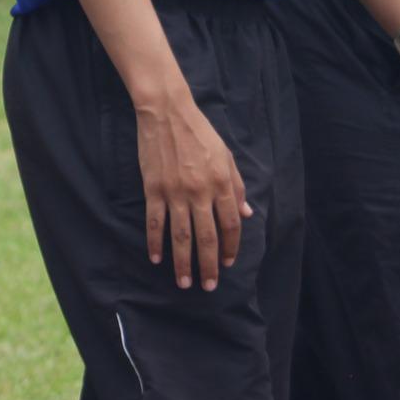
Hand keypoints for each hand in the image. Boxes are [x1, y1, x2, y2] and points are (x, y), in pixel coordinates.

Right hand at [135, 91, 249, 290]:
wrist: (167, 112)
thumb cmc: (200, 132)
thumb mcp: (226, 156)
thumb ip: (237, 186)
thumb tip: (246, 214)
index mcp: (221, 183)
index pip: (230, 225)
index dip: (230, 247)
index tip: (227, 263)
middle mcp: (200, 192)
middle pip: (207, 237)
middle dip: (209, 265)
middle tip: (208, 286)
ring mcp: (175, 192)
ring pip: (181, 236)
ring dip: (183, 262)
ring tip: (184, 282)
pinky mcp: (154, 189)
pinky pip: (155, 222)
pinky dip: (155, 242)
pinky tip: (156, 258)